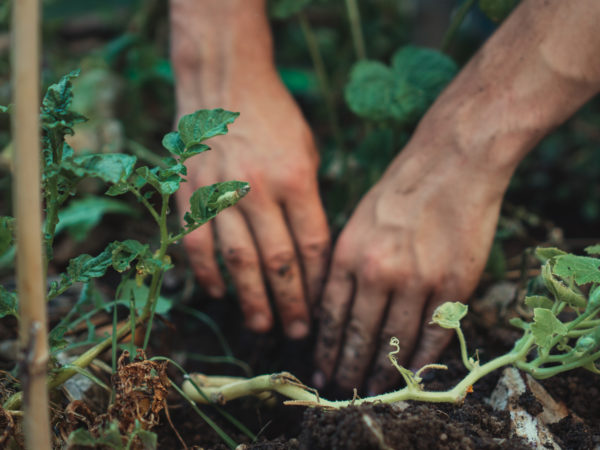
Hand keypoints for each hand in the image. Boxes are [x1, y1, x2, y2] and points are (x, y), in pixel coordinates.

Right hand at [175, 72, 329, 338]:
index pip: (312, 245)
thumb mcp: (307, 151)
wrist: (224, 83)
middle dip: (290, 303)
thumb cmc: (275, 118)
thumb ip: (309, 200)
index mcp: (296, 179)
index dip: (318, 282)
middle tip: (297, 333)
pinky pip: (198, 243)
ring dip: (250, 299)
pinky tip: (219, 294)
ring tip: (262, 326)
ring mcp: (221, 192)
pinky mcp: (191, 192)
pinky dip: (208, 273)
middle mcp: (259, 189)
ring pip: (238, 261)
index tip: (322, 307)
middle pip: (278, 262)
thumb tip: (311, 252)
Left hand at [313, 127, 508, 393]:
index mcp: (348, 254)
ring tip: (372, 388)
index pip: (331, 316)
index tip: (321, 369)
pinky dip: (421, 360)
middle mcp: (378, 271)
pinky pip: (433, 334)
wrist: (452, 162)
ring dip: (382, 371)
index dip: (326, 348)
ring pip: (395, 341)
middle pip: (359, 335)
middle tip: (341, 390)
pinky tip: (412, 375)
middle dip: (348, 367)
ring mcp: (417, 280)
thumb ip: (344, 264)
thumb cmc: (400, 189)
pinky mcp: (453, 284)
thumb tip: (332, 308)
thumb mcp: (356, 220)